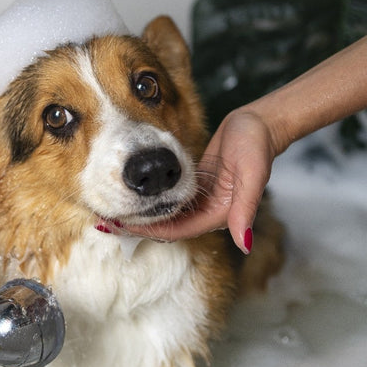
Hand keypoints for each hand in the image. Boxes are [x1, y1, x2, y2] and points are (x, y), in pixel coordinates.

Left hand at [125, 110, 276, 252]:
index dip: (149, 231)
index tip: (122, 227)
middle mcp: (208, 211)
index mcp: (219, 214)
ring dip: (143, 214)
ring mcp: (202, 199)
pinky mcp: (196, 185)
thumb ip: (246, 209)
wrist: (259, 124)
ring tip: (114, 209)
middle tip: (108, 222)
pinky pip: (170, 198)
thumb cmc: (256, 146)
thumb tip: (245, 242)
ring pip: (167, 214)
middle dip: (140, 226)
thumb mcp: (252, 174)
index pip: (177, 231)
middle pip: (168, 227)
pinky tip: (133, 194)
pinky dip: (152, 199)